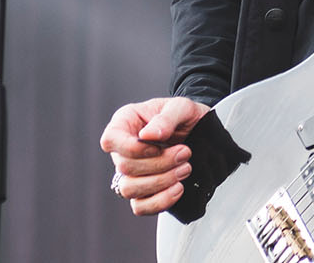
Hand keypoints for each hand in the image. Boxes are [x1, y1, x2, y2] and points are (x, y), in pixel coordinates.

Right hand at [100, 96, 209, 215]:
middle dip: (159, 164)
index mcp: (125, 123)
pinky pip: (140, 207)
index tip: (158, 146)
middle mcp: (123, 149)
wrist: (202, 132)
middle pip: (124, 167)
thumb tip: (148, 135)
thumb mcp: (181, 107)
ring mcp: (131, 172)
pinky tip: (178, 188)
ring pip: (129, 190)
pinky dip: (160, 201)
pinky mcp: (143, 191)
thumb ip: (165, 119)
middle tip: (185, 154)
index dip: (133, 148)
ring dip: (160, 183)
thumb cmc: (185, 116)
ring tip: (184, 169)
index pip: (111, 140)